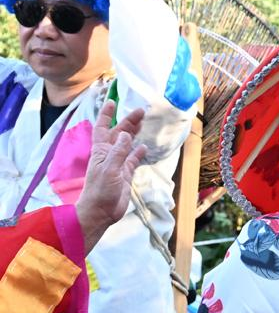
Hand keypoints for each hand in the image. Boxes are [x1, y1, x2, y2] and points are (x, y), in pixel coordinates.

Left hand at [77, 99, 144, 251]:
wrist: (101, 211)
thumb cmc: (101, 190)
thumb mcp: (109, 169)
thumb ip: (119, 152)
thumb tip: (126, 134)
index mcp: (101, 151)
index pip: (103, 128)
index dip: (106, 115)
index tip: (112, 102)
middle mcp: (109, 154)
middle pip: (118, 133)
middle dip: (128, 121)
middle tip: (141, 111)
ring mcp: (118, 164)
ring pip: (127, 144)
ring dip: (133, 133)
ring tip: (143, 123)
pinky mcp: (125, 173)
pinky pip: (133, 159)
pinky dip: (138, 152)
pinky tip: (144, 147)